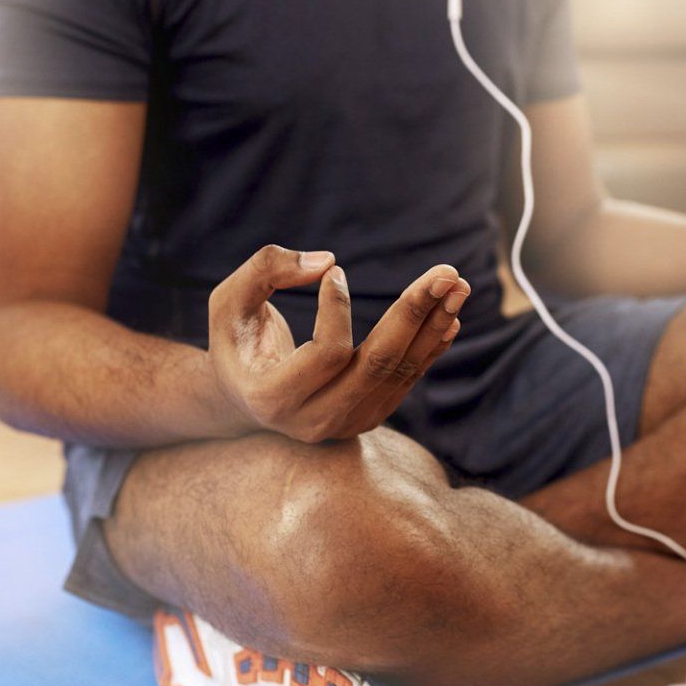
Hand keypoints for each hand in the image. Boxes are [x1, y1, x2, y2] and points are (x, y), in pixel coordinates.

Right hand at [207, 245, 469, 442]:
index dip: (337, 309)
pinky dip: (431, 345)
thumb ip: (266, 270)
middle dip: (415, 313)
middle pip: (377, 365)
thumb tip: (328, 261)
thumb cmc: (237, 340)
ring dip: (434, 324)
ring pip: (400, 372)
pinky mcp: (370, 416)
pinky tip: (450, 314)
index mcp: (274, 398)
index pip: (327, 354)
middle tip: (446, 272)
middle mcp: (314, 420)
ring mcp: (347, 424)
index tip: (334, 270)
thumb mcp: (228, 301)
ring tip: (457, 284)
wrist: (245, 395)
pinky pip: (407, 379)